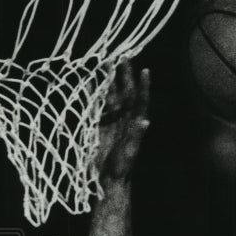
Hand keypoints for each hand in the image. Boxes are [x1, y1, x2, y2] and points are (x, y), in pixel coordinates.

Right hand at [96, 61, 149, 180]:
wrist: (109, 179)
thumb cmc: (123, 167)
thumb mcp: (130, 152)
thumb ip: (137, 136)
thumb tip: (145, 121)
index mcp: (135, 123)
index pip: (141, 101)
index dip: (143, 86)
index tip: (144, 70)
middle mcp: (125, 119)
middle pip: (126, 92)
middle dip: (124, 75)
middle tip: (122, 56)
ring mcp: (113, 120)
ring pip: (111, 95)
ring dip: (109, 80)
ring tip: (105, 62)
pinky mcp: (101, 124)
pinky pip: (98, 105)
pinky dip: (94, 93)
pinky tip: (89, 81)